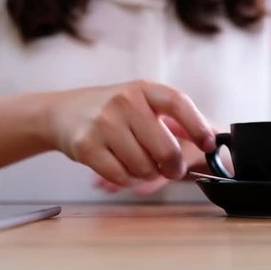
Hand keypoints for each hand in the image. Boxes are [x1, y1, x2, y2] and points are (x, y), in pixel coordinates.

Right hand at [45, 80, 215, 185]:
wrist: (61, 113)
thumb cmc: (109, 110)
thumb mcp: (138, 102)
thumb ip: (168, 119)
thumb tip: (207, 144)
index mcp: (142, 89)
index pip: (178, 103)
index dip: (198, 126)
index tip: (209, 144)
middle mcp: (124, 102)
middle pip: (165, 148)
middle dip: (174, 166)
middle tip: (172, 170)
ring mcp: (103, 124)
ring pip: (144, 167)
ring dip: (147, 174)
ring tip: (140, 164)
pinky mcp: (86, 146)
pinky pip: (122, 177)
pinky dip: (128, 180)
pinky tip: (124, 170)